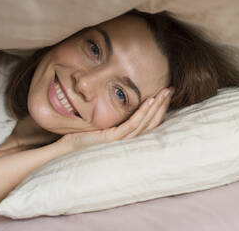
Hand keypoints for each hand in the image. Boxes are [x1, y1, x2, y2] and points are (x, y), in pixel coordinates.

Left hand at [59, 87, 173, 150]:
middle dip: (162, 104)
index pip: (148, 122)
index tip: (165, 93)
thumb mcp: (102, 124)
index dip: (159, 108)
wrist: (68, 149)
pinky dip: (142, 113)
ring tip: (165, 92)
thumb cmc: (83, 136)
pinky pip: (132, 125)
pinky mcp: (113, 139)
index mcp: (127, 137)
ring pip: (145, 123)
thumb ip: (114, 118)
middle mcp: (128, 140)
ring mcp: (121, 141)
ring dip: (157, 106)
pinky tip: (149, 101)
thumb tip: (122, 103)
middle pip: (152, 122)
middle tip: (171, 89)